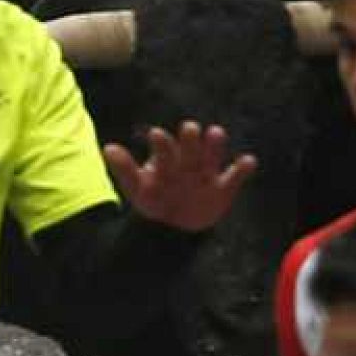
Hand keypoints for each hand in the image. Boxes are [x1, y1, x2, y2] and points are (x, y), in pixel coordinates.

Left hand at [104, 122, 256, 232]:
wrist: (175, 227)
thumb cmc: (154, 200)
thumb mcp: (138, 188)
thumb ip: (125, 169)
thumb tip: (108, 148)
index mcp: (167, 160)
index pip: (165, 149)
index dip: (162, 143)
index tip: (156, 134)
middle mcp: (188, 161)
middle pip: (190, 148)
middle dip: (190, 140)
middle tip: (189, 128)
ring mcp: (207, 173)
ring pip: (212, 156)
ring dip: (215, 145)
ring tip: (216, 133)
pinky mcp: (224, 186)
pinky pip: (235, 176)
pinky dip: (243, 168)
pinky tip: (248, 161)